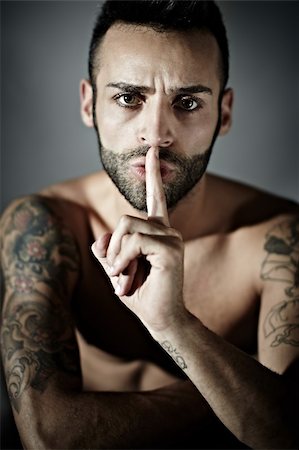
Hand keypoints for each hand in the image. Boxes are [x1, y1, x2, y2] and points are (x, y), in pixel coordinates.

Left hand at [92, 147, 185, 332]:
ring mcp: (171, 238)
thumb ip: (107, 250)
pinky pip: (133, 242)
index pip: (155, 197)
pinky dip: (122, 261)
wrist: (160, 318)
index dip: (153, 174)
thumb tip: (101, 239)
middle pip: (125, 219)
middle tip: (118, 273)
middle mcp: (166, 230)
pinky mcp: (171, 249)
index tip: (154, 151)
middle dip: (113, 248)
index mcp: (157, 231)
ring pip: (127, 228)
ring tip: (123, 277)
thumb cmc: (140, 293)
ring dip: (116, 257)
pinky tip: (126, 277)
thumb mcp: (115, 268)